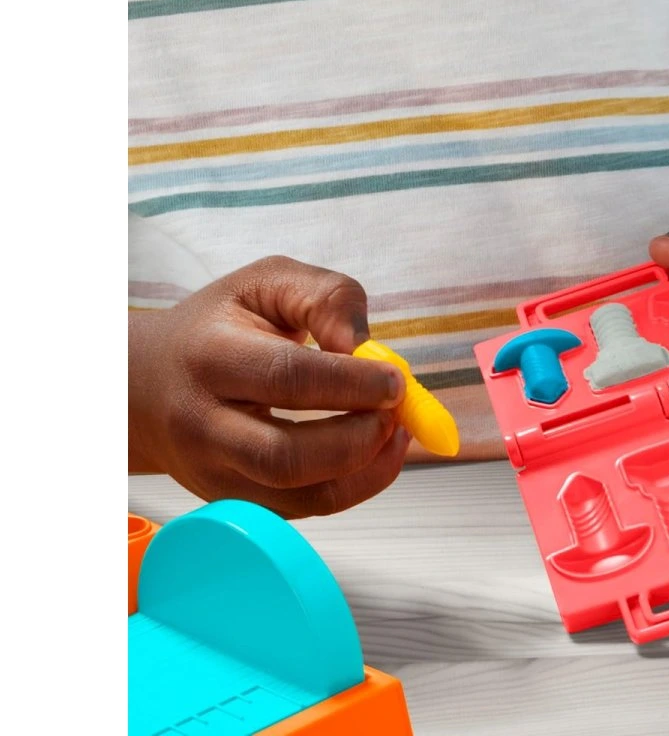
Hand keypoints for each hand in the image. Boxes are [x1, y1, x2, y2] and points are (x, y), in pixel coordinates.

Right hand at [129, 256, 410, 517]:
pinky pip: (304, 510)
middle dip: (360, 438)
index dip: (353, 383)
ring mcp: (213, 474)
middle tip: (397, 411)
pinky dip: (354, 487)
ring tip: (395, 432)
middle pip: (287, 456)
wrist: (147, 382)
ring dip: (366, 470)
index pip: (286, 378)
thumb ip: (326, 297)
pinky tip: (375, 453)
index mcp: (209, 356)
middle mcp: (203, 425)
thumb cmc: (220, 325)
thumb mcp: (268, 283)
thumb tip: (364, 346)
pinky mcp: (232, 502)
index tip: (397, 380)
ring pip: (300, 497)